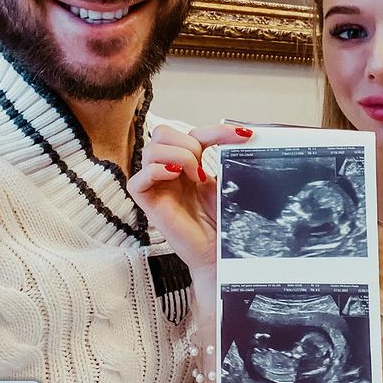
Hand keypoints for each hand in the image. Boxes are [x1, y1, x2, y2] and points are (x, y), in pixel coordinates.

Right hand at [127, 124, 252, 273]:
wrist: (219, 252)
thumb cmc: (221, 221)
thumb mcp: (225, 182)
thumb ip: (224, 157)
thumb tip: (240, 134)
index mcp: (184, 163)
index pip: (190, 132)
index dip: (217, 130)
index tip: (244, 135)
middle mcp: (167, 171)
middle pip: (162, 133)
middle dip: (189, 143)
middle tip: (204, 168)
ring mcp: (155, 186)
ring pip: (151, 149)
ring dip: (180, 156)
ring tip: (195, 178)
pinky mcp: (147, 203)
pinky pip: (138, 178)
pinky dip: (158, 170)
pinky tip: (177, 177)